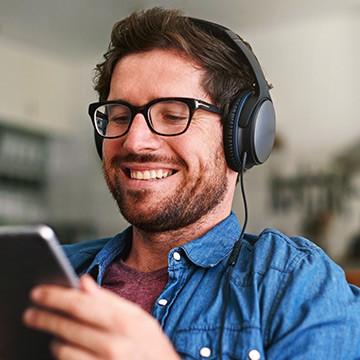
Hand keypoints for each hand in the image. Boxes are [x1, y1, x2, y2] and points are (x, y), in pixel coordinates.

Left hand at [23, 275, 179, 359]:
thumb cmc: (153, 348)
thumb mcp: (139, 318)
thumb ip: (109, 299)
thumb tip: (83, 281)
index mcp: (125, 323)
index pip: (81, 305)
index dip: (56, 297)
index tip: (39, 292)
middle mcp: (114, 346)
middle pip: (66, 327)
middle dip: (44, 317)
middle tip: (31, 312)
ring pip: (63, 350)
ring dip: (55, 339)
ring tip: (56, 333)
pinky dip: (63, 356)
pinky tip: (65, 349)